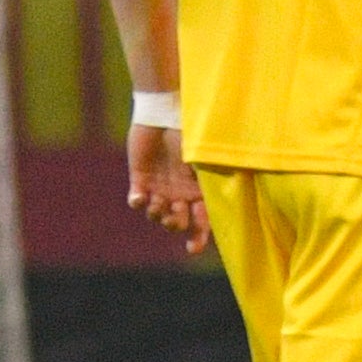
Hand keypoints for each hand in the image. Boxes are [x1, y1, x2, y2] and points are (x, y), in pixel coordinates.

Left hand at [124, 118, 206, 247]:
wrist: (163, 112)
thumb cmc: (188, 133)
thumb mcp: (204, 159)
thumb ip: (211, 182)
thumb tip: (223, 207)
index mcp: (199, 191)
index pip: (201, 221)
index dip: (198, 238)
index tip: (192, 248)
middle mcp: (179, 193)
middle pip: (177, 222)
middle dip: (175, 224)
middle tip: (173, 215)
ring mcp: (160, 187)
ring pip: (156, 216)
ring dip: (156, 214)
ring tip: (157, 201)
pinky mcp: (140, 179)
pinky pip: (137, 201)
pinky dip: (137, 203)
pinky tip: (140, 197)